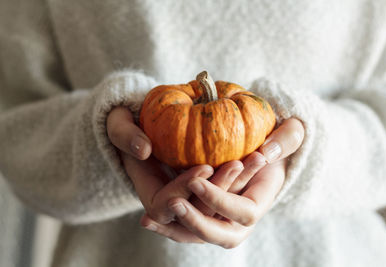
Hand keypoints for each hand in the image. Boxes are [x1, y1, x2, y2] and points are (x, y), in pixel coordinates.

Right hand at [107, 106, 244, 223]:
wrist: (141, 123)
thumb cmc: (126, 124)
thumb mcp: (117, 123)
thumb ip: (124, 135)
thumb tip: (143, 150)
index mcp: (148, 192)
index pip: (166, 207)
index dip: (184, 191)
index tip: (204, 167)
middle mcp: (172, 201)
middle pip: (197, 213)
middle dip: (218, 193)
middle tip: (237, 164)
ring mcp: (191, 196)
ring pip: (217, 206)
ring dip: (237, 185)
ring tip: (257, 157)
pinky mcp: (207, 186)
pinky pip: (227, 190)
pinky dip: (243, 176)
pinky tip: (260, 154)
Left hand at [140, 118, 303, 247]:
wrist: (262, 151)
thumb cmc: (275, 142)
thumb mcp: (290, 134)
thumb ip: (286, 139)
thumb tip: (267, 153)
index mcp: (261, 200)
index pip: (244, 212)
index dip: (221, 200)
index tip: (197, 180)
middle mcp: (240, 218)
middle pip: (221, 235)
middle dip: (197, 223)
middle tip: (174, 204)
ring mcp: (222, 219)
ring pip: (199, 236)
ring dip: (176, 229)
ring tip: (150, 221)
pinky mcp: (206, 214)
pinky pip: (187, 229)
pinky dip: (168, 227)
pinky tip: (147, 221)